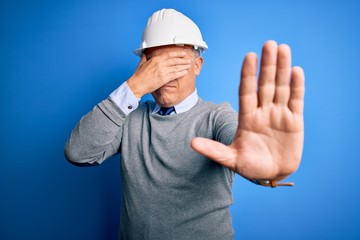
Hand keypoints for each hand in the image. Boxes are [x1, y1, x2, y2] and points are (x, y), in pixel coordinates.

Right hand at [127, 51, 191, 97]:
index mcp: (155, 59)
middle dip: (183, 60)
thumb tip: (144, 53)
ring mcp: (162, 71)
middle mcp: (160, 64)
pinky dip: (181, 73)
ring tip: (189, 65)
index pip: (169, 54)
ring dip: (184, 66)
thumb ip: (144, 57)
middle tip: (189, 59)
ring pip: (176, 67)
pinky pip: (175, 75)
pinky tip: (185, 72)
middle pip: (174, 60)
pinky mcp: (164, 78)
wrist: (137, 84)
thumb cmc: (138, 76)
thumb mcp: (141, 63)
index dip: (177, 53)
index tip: (183, 53)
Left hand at [191, 41, 304, 180]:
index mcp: (247, 118)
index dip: (248, 75)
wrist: (271, 174)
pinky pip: (296, 100)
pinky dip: (297, 86)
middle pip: (264, 84)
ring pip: (280, 87)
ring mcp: (279, 115)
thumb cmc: (250, 166)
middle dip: (267, 65)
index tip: (249, 57)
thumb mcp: (231, 159)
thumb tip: (192, 143)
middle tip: (269, 44)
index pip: (246, 91)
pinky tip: (296, 70)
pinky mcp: (294, 121)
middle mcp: (263, 112)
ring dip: (282, 69)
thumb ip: (214, 150)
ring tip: (283, 49)